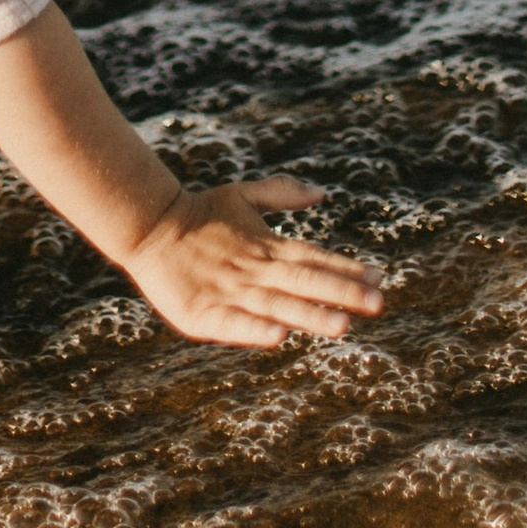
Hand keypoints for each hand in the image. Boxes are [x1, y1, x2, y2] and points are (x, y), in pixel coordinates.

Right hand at [119, 179, 385, 347]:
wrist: (148, 226)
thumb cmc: (200, 214)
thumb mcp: (242, 195)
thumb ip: (282, 193)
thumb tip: (321, 192)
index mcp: (264, 244)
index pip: (313, 256)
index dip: (345, 268)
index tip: (378, 277)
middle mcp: (253, 269)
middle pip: (303, 280)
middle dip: (342, 292)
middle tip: (378, 303)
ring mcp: (229, 291)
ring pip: (277, 305)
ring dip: (310, 315)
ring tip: (343, 325)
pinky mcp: (202, 313)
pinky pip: (233, 323)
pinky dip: (255, 329)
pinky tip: (279, 336)